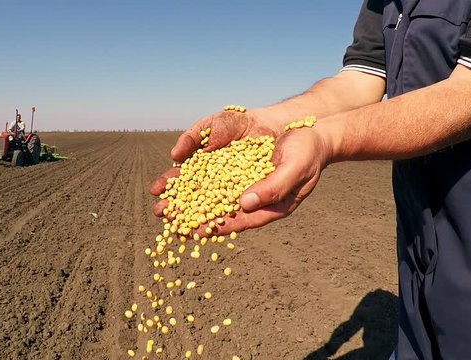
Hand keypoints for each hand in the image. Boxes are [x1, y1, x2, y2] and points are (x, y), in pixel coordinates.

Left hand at [149, 110, 332, 234]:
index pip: (238, 220)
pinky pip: (210, 171)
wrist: (310, 130)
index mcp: (267, 207)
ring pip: (208, 191)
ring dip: (185, 196)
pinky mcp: (234, 163)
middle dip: (190, 213)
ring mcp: (240, 180)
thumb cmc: (307, 153)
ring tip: (160, 203)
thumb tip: (245, 204)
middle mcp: (250, 196)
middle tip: (166, 219)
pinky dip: (192, 175)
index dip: (215, 226)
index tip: (192, 232)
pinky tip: (174, 178)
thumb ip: (273, 188)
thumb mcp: (295, 169)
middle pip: (217, 208)